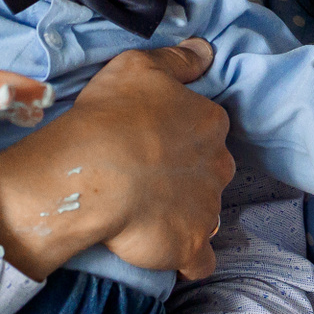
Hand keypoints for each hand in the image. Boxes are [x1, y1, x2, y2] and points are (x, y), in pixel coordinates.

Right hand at [76, 40, 234, 280]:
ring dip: (186, 214)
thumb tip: (206, 52)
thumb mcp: (140, 66)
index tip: (155, 140)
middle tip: (150, 177)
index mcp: (211, 122)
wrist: (94, 173)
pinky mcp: (191, 246)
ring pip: (206, 212)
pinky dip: (189, 259)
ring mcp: (208, 209)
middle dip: (190, 174)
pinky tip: (169, 254)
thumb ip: (179, 59)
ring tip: (150, 214)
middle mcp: (219, 165)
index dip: (182, 135)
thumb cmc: (112, 114)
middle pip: (211, 170)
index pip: (208, 128)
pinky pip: (200, 261)